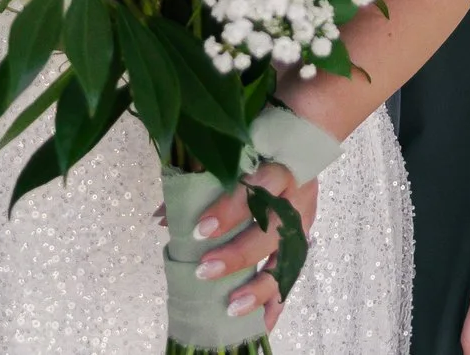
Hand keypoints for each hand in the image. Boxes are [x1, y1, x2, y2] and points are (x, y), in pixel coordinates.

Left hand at [192, 161, 321, 332]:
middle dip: (238, 255)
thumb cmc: (260, 149)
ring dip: (259, 287)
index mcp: (279, 168)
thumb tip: (166, 218)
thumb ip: (201, 181)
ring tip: (232, 307)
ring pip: (287, 261)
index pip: (257, 189)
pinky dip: (277, 302)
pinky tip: (261, 324)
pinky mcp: (303, 242)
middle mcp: (295, 199)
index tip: (201, 229)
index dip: (230, 211)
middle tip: (205, 270)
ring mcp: (302, 223)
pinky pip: (293, 276)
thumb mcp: (234, 156)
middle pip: (271, 232)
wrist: (303, 145)